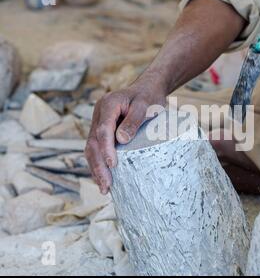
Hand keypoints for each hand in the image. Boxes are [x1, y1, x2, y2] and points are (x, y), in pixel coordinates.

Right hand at [85, 79, 166, 193]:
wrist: (148, 88)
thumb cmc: (149, 97)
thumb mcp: (145, 106)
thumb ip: (133, 121)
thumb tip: (121, 140)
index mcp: (108, 105)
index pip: (103, 130)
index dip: (106, 149)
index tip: (112, 165)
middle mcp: (99, 114)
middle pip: (93, 142)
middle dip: (98, 165)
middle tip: (106, 185)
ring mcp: (98, 122)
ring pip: (92, 148)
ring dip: (96, 168)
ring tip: (104, 188)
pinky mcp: (102, 131)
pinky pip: (97, 149)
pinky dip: (99, 164)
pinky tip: (104, 178)